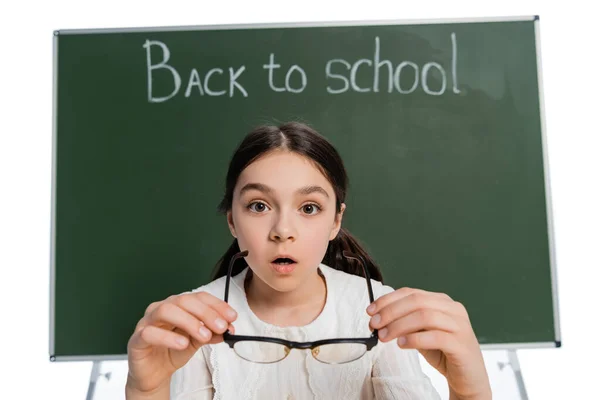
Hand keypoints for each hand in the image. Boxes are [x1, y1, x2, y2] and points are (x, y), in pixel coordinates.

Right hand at [126, 291, 237, 394]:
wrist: (154, 374)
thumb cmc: (173, 351)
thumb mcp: (197, 341)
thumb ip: (211, 333)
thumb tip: (228, 328)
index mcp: (177, 305)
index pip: (198, 297)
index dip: (216, 305)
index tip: (232, 316)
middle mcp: (161, 308)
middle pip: (184, 301)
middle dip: (206, 313)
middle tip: (221, 326)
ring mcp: (147, 322)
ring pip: (166, 310)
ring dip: (189, 322)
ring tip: (204, 336)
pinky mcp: (137, 339)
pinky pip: (150, 333)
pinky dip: (168, 337)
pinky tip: (182, 343)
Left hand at [367, 288, 491, 399]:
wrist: (468, 377)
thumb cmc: (443, 352)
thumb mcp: (421, 332)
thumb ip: (405, 321)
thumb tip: (378, 318)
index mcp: (442, 301)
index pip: (411, 293)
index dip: (388, 300)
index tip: (371, 311)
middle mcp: (453, 309)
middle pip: (417, 302)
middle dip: (391, 312)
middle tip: (375, 324)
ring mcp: (460, 325)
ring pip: (425, 316)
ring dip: (400, 325)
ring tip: (385, 336)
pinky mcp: (462, 344)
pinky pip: (436, 337)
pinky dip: (415, 339)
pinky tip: (402, 344)